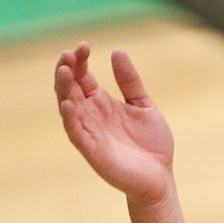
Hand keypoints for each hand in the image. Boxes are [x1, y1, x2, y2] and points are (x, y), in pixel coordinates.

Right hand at [55, 43, 173, 205]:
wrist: (161, 177)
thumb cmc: (150, 143)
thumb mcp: (143, 104)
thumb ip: (130, 81)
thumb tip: (117, 51)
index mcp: (101, 103)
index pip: (82, 77)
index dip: (79, 61)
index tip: (84, 45)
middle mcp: (91, 116)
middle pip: (70, 89)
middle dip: (66, 71)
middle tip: (69, 54)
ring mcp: (90, 134)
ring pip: (69, 109)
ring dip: (64, 90)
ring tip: (63, 71)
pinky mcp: (93, 153)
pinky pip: (77, 134)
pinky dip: (71, 119)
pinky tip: (68, 103)